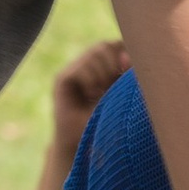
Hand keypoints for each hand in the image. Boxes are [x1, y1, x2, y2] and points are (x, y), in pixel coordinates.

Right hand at [50, 39, 130, 155]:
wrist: (82, 144)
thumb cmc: (106, 123)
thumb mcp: (122, 97)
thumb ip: (126, 76)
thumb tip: (126, 56)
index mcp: (102, 66)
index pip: (115, 45)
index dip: (123, 53)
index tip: (126, 72)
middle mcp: (86, 64)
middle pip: (104, 46)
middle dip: (113, 64)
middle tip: (111, 85)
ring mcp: (72, 69)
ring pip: (94, 53)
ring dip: (103, 74)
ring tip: (100, 93)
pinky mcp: (62, 78)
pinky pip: (81, 68)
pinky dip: (90, 80)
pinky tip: (90, 94)